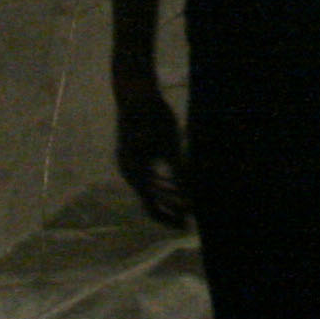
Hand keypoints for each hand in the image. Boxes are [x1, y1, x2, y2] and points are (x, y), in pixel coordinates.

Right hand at [113, 76, 190, 227]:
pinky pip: (148, 177)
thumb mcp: (170, 145)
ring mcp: (129, 164)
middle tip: (190, 217)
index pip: (151, 206)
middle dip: (171, 208)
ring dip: (168, 196)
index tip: (186, 224)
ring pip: (149, 188)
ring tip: (187, 203)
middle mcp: (128, 171)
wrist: (136, 94)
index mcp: (134, 172)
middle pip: (150, 199)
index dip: (169, 217)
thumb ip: (179, 171)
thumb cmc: (154, 117)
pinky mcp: (133, 155)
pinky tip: (177, 183)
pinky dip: (162, 183)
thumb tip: (190, 196)